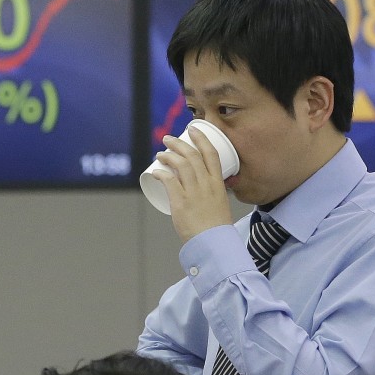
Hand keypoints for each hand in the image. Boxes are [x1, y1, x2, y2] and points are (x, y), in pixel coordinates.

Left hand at [152, 125, 232, 241]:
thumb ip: (211, 194)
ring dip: (168, 156)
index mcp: (218, 184)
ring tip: (160, 154)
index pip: (211, 154)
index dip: (201, 138)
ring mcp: (194, 193)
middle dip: (179, 143)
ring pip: (180, 165)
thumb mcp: (219, 204)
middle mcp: (206, 185)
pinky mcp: (181, 203)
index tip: (193, 130)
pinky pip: (169, 181)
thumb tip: (200, 189)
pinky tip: (156, 171)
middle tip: (168, 139)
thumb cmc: (216, 227)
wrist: (213, 244)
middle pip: (192, 156)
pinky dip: (161, 173)